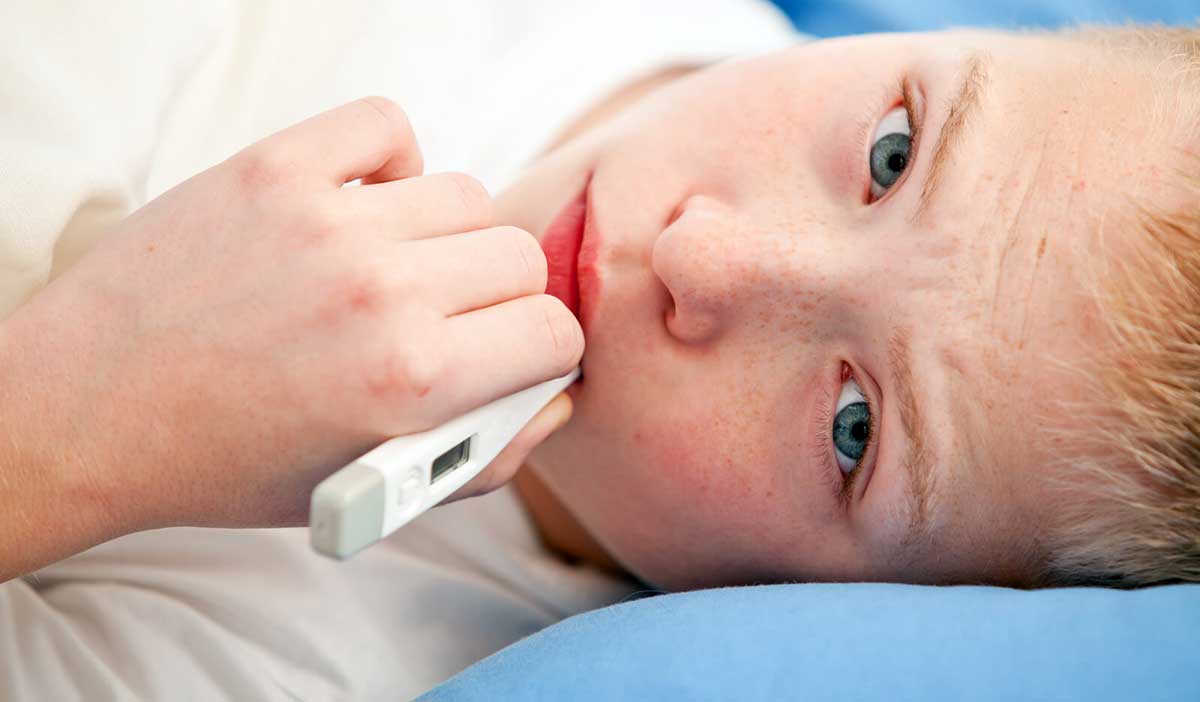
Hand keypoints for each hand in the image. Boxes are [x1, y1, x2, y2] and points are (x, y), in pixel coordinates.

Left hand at [7, 96, 581, 536]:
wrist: (87, 409)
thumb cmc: (227, 461)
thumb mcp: (368, 495)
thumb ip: (485, 457)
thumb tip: (555, 396)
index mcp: (415, 380)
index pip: (554, 332)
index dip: (542, 350)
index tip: (511, 352)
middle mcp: (382, 292)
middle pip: (522, 259)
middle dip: (502, 299)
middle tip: (452, 320)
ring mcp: (328, 220)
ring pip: (468, 196)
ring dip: (452, 237)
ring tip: (402, 269)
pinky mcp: (274, 169)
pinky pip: (387, 128)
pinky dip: (394, 163)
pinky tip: (368, 207)